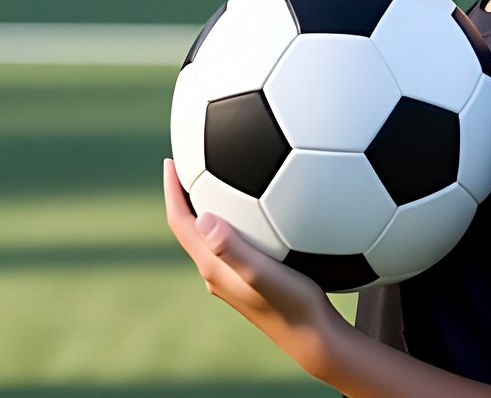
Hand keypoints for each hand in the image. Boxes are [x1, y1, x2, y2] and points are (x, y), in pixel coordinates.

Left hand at [163, 158, 343, 379]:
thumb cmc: (292, 303)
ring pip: (213, 233)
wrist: (312, 337)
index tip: (171, 161)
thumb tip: (202, 217)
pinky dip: (236, 217)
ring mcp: (233, 276)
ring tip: (222, 173)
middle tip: (193, 159)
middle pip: (191, 226)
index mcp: (213, 267)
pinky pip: (234, 240)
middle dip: (188, 192)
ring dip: (210, 204)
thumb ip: (232, 248)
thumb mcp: (262, 272)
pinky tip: (262, 206)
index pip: (181, 223)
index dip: (172, 192)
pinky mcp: (251, 277)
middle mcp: (217, 271)